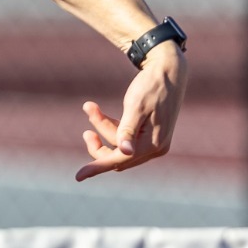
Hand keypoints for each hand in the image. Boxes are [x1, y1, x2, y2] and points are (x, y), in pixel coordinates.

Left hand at [75, 44, 185, 181]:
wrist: (169, 70)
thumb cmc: (152, 85)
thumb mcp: (136, 105)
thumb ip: (128, 130)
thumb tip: (125, 152)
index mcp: (153, 144)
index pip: (120, 160)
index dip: (98, 166)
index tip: (78, 176)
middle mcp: (156, 148)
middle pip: (118, 156)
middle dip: (99, 139)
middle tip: (88, 112)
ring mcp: (154, 143)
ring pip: (119, 146)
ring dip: (103, 128)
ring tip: (90, 106)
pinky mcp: (150, 135)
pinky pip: (125, 139)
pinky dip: (112, 126)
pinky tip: (98, 111)